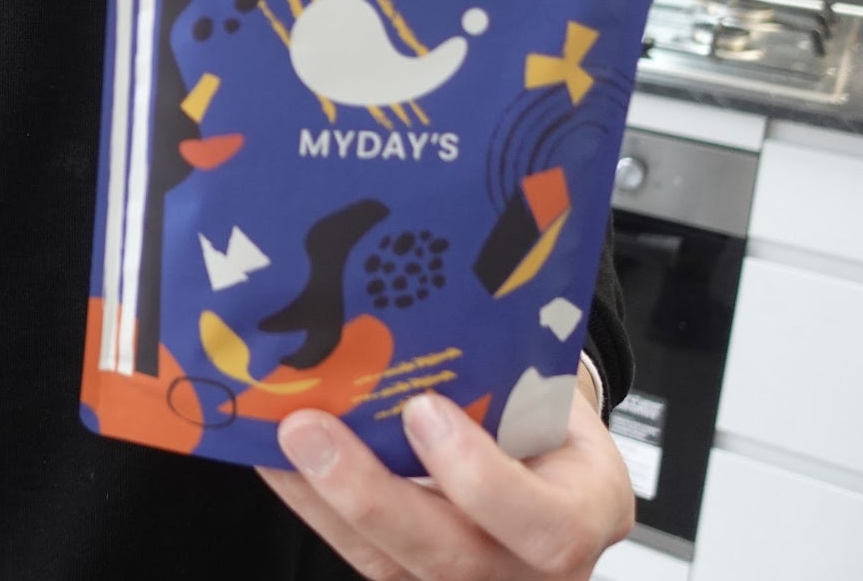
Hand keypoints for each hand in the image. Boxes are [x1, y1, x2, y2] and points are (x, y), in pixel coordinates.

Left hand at [257, 377, 633, 580]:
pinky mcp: (415, 573)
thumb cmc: (551, 416)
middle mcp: (531, 567)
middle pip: (451, 558)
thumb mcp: (554, 393)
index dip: (479, 478)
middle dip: (368, 493)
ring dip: (321, 496)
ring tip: (279, 438)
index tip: (423, 410)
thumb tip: (421, 309)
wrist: (551, 456)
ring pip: (391, 561)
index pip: (548, 527)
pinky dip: (312, 501)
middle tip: (308, 428)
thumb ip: (507, 378)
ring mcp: (473, 579)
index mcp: (586, 513)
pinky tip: (277, 458)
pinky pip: (360, 550)